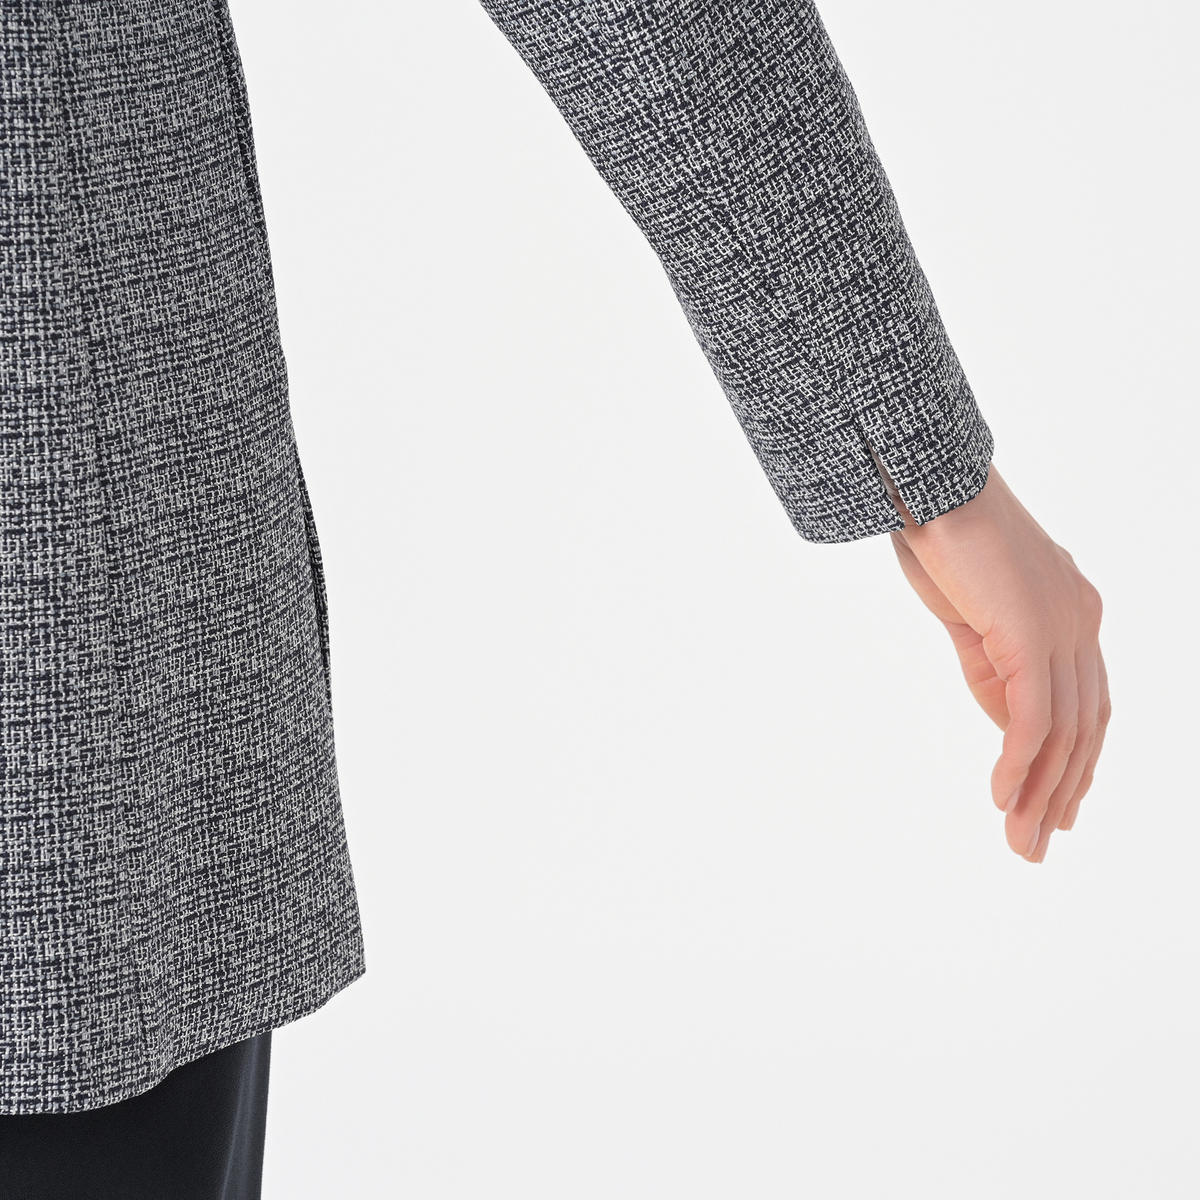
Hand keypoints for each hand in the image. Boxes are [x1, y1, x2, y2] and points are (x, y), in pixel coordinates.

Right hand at [885, 464, 1108, 862]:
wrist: (926, 482)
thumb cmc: (939, 534)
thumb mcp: (971, 616)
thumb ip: (995, 667)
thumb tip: (1009, 726)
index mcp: (1072, 612)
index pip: (1087, 703)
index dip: (1076, 762)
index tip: (1055, 807)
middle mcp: (1081, 621)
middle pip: (1087, 727)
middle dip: (1063, 792)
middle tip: (1038, 844)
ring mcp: (1063, 627)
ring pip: (1065, 733)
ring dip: (1040, 794)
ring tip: (1020, 841)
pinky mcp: (1032, 634)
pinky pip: (1034, 719)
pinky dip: (1019, 765)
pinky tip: (1000, 798)